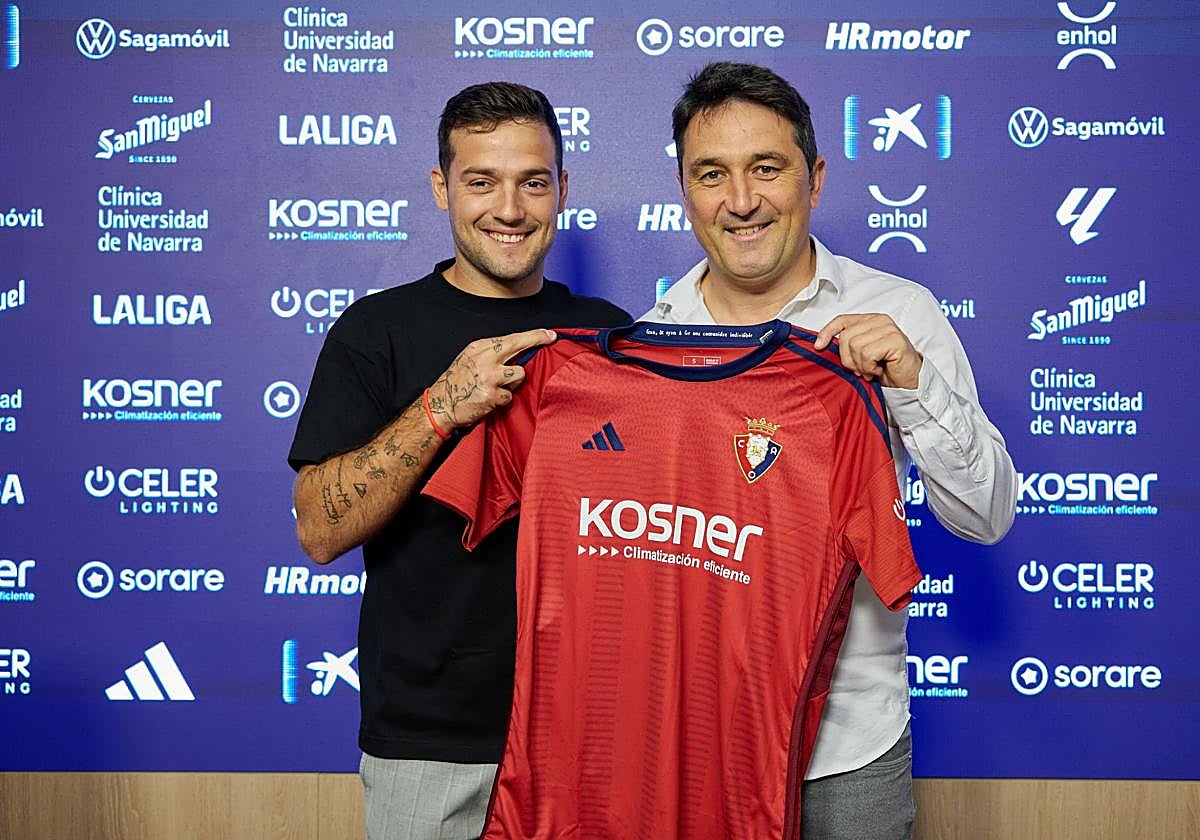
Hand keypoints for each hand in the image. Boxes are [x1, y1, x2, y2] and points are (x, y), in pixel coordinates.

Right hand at [426, 328, 555, 430]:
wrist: (442, 404)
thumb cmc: (458, 381)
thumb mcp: (471, 358)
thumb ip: (492, 353)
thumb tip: (519, 350)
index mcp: (480, 348)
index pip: (512, 338)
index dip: (534, 335)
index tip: (549, 334)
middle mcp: (485, 359)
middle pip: (519, 348)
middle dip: (537, 341)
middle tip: (550, 339)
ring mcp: (489, 378)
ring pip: (519, 375)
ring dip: (513, 382)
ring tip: (498, 386)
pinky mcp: (492, 396)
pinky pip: (510, 395)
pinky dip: (503, 398)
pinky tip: (490, 399)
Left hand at [814, 313, 921, 389]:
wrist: (909, 380)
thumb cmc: (884, 367)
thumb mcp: (860, 354)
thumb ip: (847, 345)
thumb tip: (822, 345)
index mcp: (870, 320)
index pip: (842, 320)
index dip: (827, 332)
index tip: (818, 346)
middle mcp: (879, 320)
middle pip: (846, 337)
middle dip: (848, 358)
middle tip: (860, 369)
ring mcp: (888, 329)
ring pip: (855, 346)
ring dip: (860, 365)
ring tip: (871, 370)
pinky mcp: (895, 340)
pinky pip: (868, 353)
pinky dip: (870, 367)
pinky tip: (878, 370)